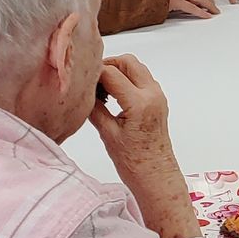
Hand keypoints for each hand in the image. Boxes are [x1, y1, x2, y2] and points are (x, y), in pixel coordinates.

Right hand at [88, 56, 197, 237]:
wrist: (156, 176)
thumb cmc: (133, 162)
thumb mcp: (107, 133)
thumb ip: (94, 106)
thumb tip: (81, 89)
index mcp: (140, 102)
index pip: (111, 72)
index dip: (92, 73)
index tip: (80, 81)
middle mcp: (153, 94)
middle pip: (128, 62)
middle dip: (107, 65)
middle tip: (90, 81)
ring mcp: (158, 96)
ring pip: (136, 68)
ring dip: (118, 72)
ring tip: (100, 91)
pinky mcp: (158, 101)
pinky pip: (141, 79)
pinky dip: (126, 80)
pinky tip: (112, 96)